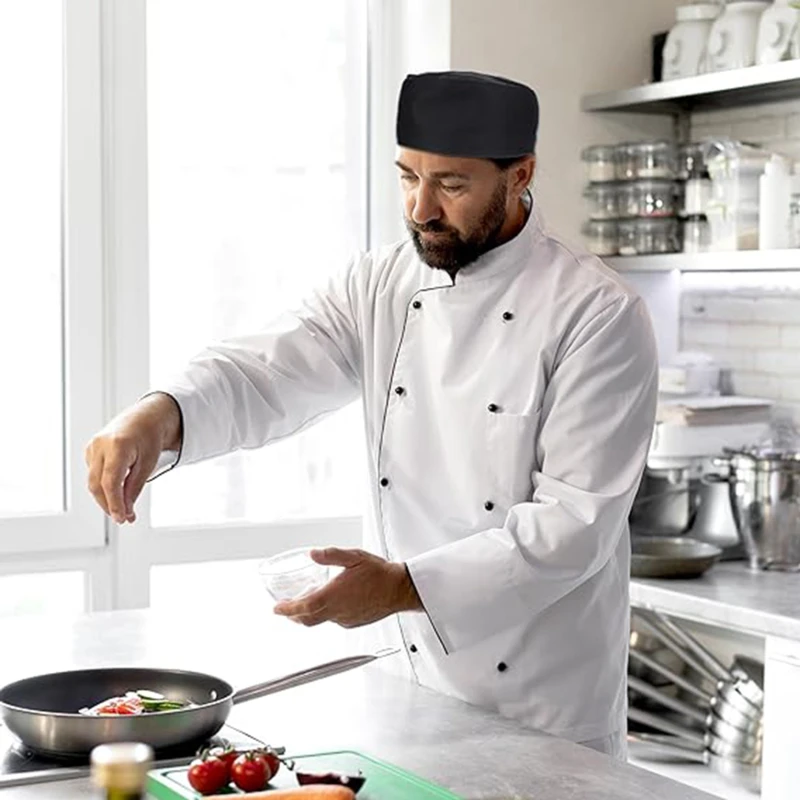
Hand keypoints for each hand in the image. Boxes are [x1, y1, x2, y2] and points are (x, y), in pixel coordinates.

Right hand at [84, 393, 181, 523]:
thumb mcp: (148, 464)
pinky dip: (103, 486)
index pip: (110, 482)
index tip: (121, 518)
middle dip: (109, 505)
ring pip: (93, 482)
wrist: (144, 418)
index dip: (114, 503)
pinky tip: (116, 492)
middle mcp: (100, 445)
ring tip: (123, 510)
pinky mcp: (90, 451)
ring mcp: (92, 448)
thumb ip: (134, 488)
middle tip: (124, 518)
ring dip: (105, 498)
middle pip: (97, 484)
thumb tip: (125, 511)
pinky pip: (94, 474)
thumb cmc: (149, 438)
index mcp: (118, 446)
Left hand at [273, 548, 421, 627]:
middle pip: (307, 619)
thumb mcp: (354, 556)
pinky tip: (330, 603)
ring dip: (309, 614)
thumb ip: (331, 555)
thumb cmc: (380, 573)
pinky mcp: (353, 622)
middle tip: (285, 609)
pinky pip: (333, 621)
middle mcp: (337, 611)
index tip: (276, 609)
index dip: (287, 609)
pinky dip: (325, 614)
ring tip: (306, 603)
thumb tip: (313, 554)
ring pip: (320, 620)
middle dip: (293, 615)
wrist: (399, 589)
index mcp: (334, 595)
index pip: (303, 607)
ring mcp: (345, 619)